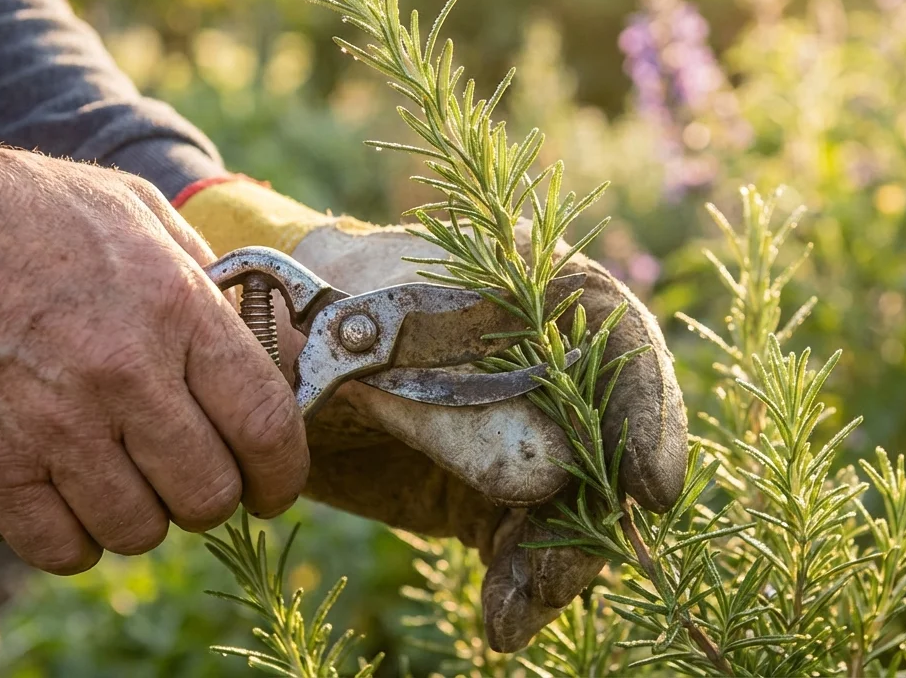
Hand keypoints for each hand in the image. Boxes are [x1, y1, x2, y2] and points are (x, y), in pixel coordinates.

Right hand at [0, 138, 308, 573]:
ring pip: (140, 530)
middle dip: (212, 498)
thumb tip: (255, 336)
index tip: (274, 486)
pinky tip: (68, 502)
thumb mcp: (135, 209)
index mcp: (177, 308)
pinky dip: (74, 541)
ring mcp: (58, 423)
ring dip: (141, 517)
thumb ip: (203, 274)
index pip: (266, 424)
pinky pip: (62, 549)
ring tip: (122, 479)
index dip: (283, 471)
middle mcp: (127, 373)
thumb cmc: (23, 210)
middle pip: (210, 493)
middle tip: (190, 478)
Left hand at [176, 179, 687, 650]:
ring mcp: (524, 429)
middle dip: (593, 515)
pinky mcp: (494, 492)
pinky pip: (530, 540)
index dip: (647, 412)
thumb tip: (553, 474)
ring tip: (510, 613)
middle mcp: (547, 360)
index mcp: (529, 288)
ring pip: (576, 503)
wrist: (256, 351)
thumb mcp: (368, 356)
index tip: (649, 487)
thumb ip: (456, 408)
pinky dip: (524, 581)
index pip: (618, 340)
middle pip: (611, 438)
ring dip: (555, 563)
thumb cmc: (309, 319)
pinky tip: (503, 618)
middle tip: (555, 577)